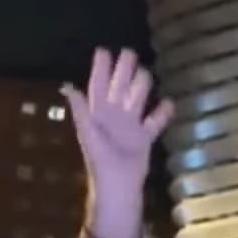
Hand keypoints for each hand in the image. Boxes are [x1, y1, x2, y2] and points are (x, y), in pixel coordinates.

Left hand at [61, 47, 174, 237]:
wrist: (118, 186)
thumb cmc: (100, 160)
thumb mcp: (88, 132)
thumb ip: (80, 109)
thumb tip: (68, 86)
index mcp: (98, 113)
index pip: (98, 86)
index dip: (101, 69)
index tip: (104, 51)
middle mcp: (114, 116)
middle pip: (120, 87)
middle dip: (124, 70)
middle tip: (129, 52)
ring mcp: (130, 126)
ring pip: (137, 99)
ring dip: (141, 86)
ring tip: (146, 72)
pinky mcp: (144, 137)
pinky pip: (155, 121)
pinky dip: (162, 112)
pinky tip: (169, 102)